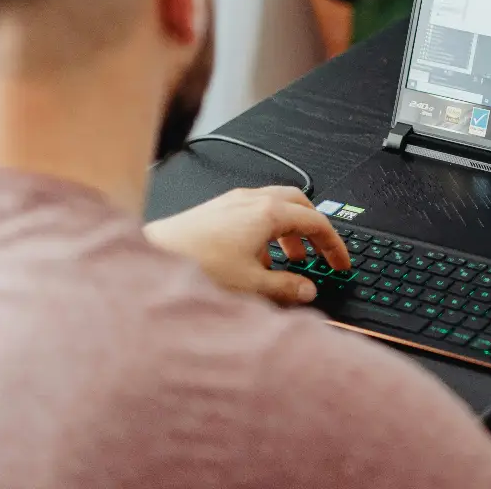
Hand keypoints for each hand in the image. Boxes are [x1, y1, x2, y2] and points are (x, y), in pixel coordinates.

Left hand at [142, 185, 349, 304]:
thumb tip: (306, 290)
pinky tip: (255, 259)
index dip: (334, 245)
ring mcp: (232, 201)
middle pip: (299, 204)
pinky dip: (266, 230)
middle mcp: (252, 200)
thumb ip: (286, 288)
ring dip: (288, 230)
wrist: (150, 257)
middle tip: (319, 252)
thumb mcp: (251, 285)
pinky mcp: (216, 209)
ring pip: (275, 206)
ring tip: (287, 260)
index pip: (317, 222)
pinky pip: (253, 211)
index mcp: (268, 213)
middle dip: (314, 228)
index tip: (340, 263)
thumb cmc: (195, 264)